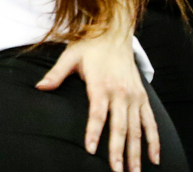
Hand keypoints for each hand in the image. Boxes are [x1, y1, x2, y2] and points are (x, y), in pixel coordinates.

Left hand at [36, 27, 157, 171]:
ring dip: (136, 152)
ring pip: (137, 129)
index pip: (98, 114)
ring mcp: (134, 96)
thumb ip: (56, 74)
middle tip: (116, 171)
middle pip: (120, 127)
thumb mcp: (69, 56)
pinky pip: (150, 123)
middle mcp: (121, 93)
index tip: (91, 150)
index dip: (94, 132)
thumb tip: (39, 88)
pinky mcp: (143, 98)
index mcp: (101, 84)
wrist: (114, 33)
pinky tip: (154, 159)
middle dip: (118, 151)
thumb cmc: (89, 46)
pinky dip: (154, 141)